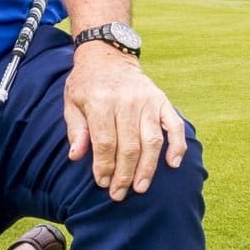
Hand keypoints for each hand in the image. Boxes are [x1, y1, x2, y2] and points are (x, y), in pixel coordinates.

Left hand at [62, 44, 186, 200]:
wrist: (107, 55)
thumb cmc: (86, 84)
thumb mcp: (72, 103)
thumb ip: (76, 129)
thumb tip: (77, 156)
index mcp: (101, 101)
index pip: (106, 141)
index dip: (105, 166)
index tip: (103, 183)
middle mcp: (127, 101)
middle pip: (129, 145)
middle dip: (124, 174)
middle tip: (119, 194)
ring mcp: (148, 101)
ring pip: (152, 141)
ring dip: (148, 168)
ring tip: (141, 188)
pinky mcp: (162, 101)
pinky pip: (175, 126)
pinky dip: (177, 145)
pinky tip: (173, 164)